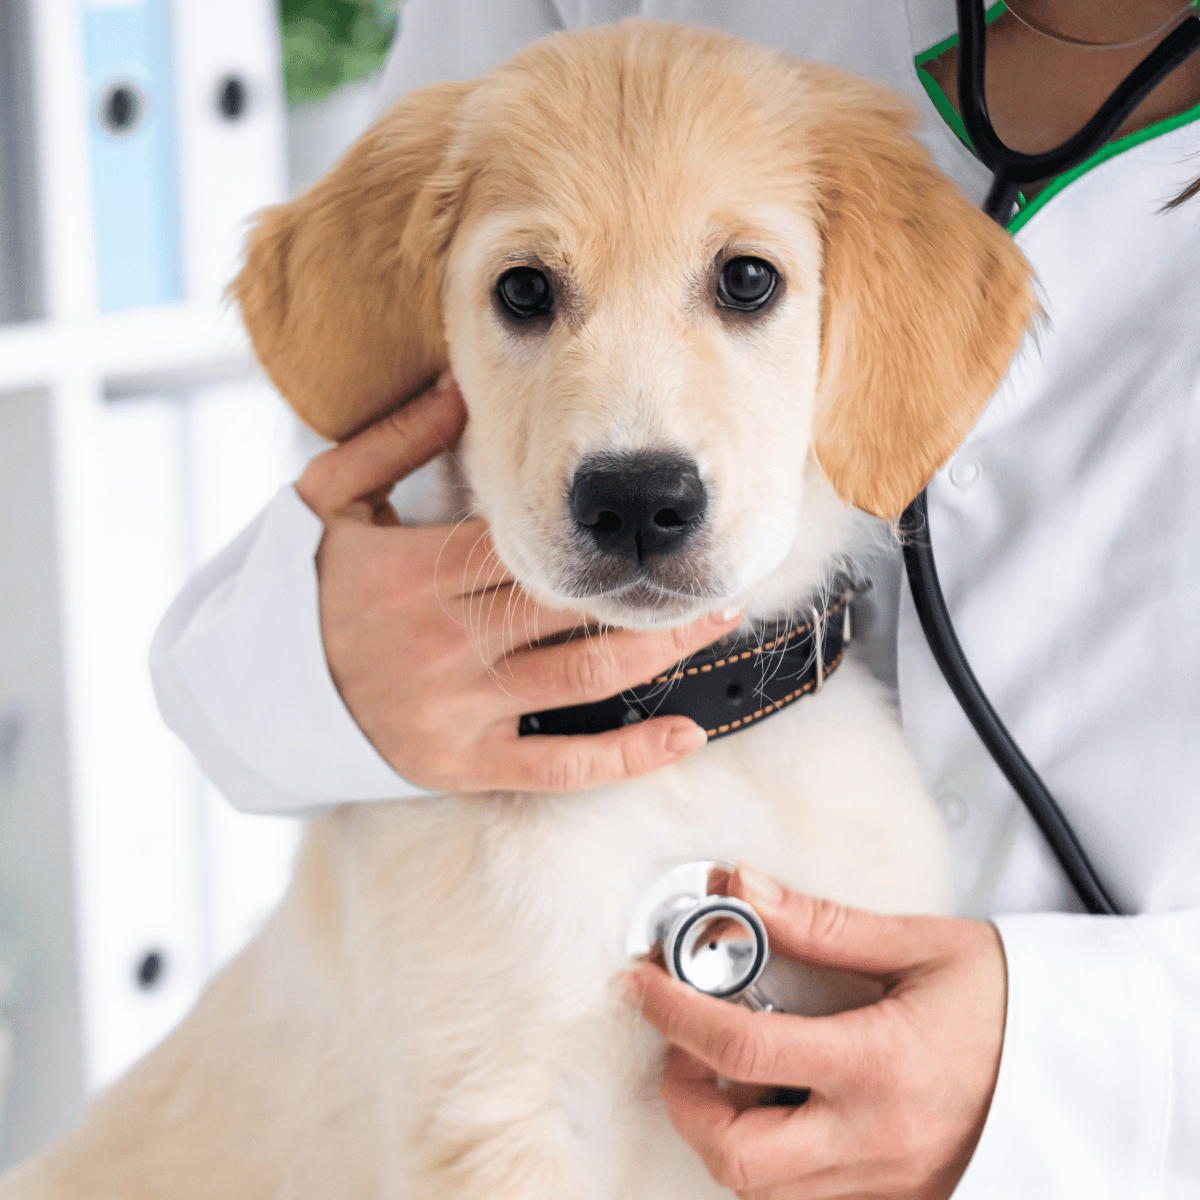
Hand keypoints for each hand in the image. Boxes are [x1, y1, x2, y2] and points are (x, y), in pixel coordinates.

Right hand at [296, 373, 739, 791]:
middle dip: (646, 590)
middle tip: (713, 566)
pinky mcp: (464, 763)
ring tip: (715, 621)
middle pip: (566, 609)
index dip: (588, 532)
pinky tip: (684, 735)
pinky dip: (624, 756)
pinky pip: (555, 766)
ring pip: (579, 680)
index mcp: (411, 572)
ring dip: (658, 651)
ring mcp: (456, 710)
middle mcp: (441, 642)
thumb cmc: (299, 588)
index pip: (517, 544)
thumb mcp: (328, 500)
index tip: (646, 516)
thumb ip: (396, 441)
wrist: (249, 694)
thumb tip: (460, 382)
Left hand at [624, 865, 1006, 1198]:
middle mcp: (876, 1139)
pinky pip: (807, 1197)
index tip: (643, 981)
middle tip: (680, 1042)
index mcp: (881, 1067)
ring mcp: (885, 1180)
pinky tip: (774, 1106)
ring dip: (720, 1132)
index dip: (674, 1013)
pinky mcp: (895, 1196)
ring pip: (765, 1191)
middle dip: (684, 1099)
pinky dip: (768, 1158)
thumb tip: (738, 888)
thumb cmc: (1006, 998)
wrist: (1081, 1059)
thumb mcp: (917, 945)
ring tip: (723, 1070)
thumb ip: (819, 923)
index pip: (743, 1055)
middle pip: (739, 1157)